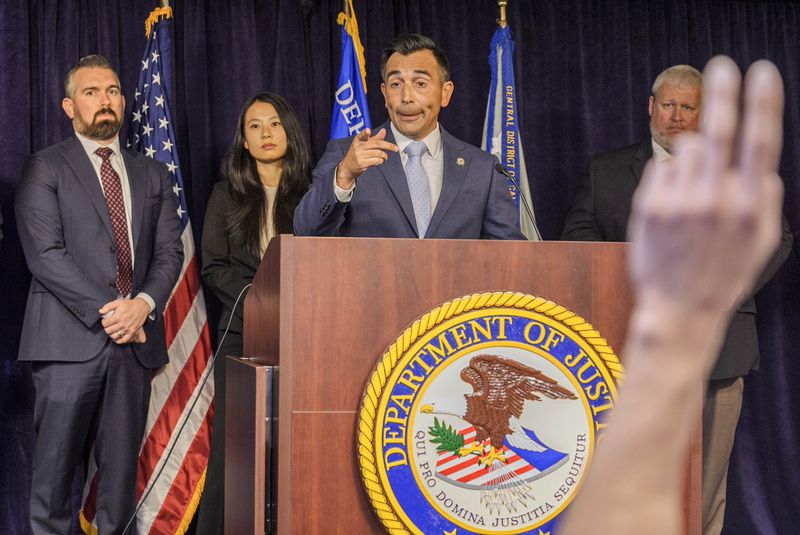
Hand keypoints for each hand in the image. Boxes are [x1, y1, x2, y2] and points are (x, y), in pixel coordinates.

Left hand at [99, 297, 150, 344]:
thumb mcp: (118, 302)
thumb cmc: (129, 305)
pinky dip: (119, 341)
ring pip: (114, 336)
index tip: (105, 321)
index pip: (105, 324)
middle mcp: (122, 324)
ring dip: (111, 334)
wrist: (141, 307)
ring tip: (112, 331)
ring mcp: (128, 329)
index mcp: (118, 317)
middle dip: (107, 328)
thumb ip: (108, 306)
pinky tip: (117, 338)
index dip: (104, 322)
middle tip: (109, 326)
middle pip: (108, 331)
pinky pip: (124, 340)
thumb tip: (100, 311)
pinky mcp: (132, 332)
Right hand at [336, 128, 398, 188]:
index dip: (365, 133)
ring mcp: (359, 155)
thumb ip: (375, 138)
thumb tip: (384, 130)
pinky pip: (376, 161)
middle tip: (396, 149)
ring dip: (384, 156)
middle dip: (388, 146)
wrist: (347, 167)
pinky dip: (381, 161)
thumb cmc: (358, 154)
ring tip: (384, 157)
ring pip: (379, 153)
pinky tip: (379, 161)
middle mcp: (358, 147)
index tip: (368, 131)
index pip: (362, 135)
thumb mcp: (364, 144)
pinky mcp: (361, 163)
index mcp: (358, 140)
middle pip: (377, 144)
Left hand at [628, 57, 783, 314]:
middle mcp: (714, 200)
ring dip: (693, 156)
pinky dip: (670, 175)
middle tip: (719, 66)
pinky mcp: (649, 206)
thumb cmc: (722, 274)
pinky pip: (662, 168)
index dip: (762, 102)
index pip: (759, 141)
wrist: (677, 308)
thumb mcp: (760, 242)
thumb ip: (765, 199)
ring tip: (694, 191)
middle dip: (721, 92)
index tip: (760, 71)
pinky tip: (673, 204)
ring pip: (687, 148)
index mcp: (748, 206)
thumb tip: (760, 165)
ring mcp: (678, 202)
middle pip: (718, 130)